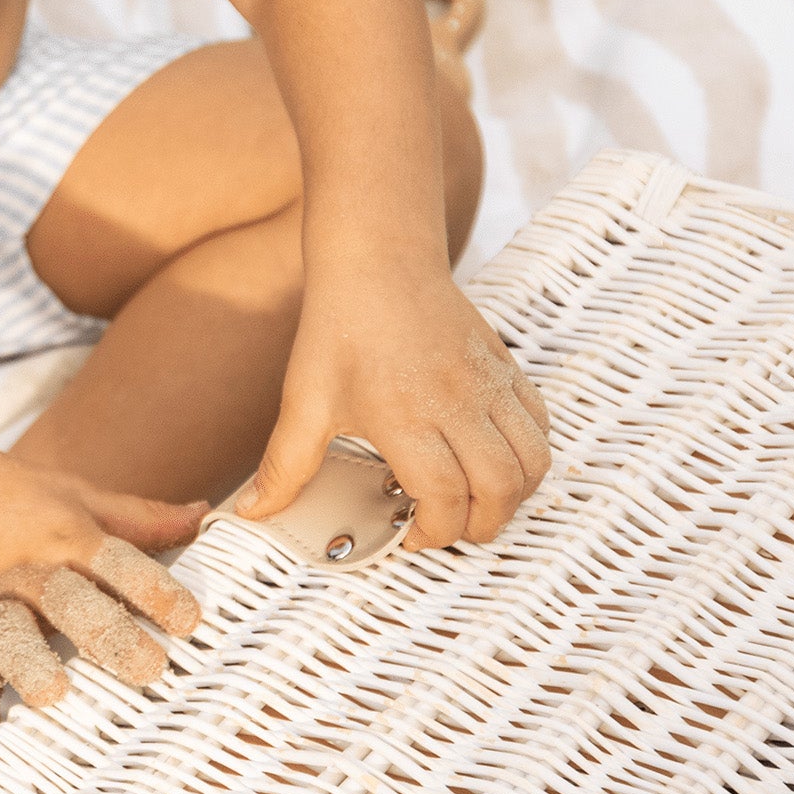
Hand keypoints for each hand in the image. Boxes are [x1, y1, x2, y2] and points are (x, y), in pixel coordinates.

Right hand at [0, 454, 205, 751]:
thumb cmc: (22, 499)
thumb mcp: (80, 497)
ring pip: (7, 633)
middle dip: (105, 633)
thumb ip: (140, 517)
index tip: (191, 622)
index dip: (152, 589)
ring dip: (30, 663)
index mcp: (65, 533)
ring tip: (54, 698)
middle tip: (149, 670)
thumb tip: (206, 516)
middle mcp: (26, 567)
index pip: (115, 559)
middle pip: (65, 598)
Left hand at [238, 273, 549, 550]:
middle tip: (448, 525)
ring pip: (532, 461)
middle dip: (479, 526)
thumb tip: (254, 513)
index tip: (411, 534)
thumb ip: (284, 466)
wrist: (376, 259)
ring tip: (476, 499)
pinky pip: (539, 424)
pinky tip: (491, 457)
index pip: (445, 499)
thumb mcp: (304, 400)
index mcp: (405, 417)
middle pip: (499, 489)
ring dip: (512, 494)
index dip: (434, 533)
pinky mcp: (504, 366)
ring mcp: (488, 383)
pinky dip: (527, 454)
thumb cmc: (339, 328)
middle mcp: (456, 403)